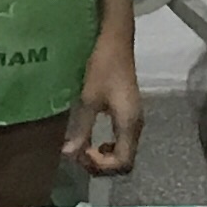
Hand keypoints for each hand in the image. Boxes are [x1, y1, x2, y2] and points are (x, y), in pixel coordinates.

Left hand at [67, 29, 143, 178]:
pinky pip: (122, 139)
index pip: (123, 162)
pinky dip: (108, 146)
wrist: (116, 41)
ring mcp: (134, 119)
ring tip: (84, 149)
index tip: (82, 153)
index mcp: (129, 124)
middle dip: (102, 164)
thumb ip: (81, 129)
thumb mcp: (89, 99)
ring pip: (124, 151)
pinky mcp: (129, 113)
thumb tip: (69, 154)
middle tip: (80, 155)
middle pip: (126, 161)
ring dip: (104, 156)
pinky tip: (93, 139)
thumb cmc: (103, 66)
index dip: (101, 165)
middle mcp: (136, 125)